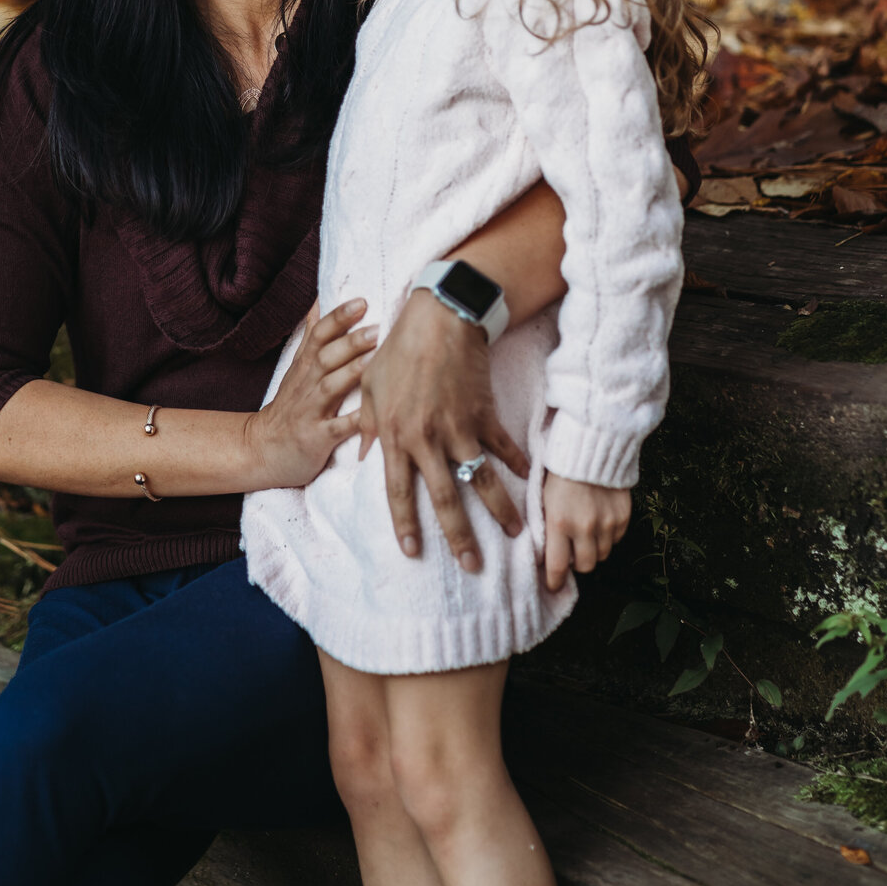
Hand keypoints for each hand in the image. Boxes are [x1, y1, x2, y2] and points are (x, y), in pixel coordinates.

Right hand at [246, 299, 375, 489]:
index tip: (361, 302)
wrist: (261, 451)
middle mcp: (307, 385)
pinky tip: (372, 415)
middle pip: (327, 357)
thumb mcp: (296, 368)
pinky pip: (336, 429)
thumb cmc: (289, 407)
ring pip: (331, 387)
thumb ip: (310, 335)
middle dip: (351, 342)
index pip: (319, 335)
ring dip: (352, 372)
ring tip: (376, 359)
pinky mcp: (315, 439)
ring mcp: (310, 412)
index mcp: (305, 366)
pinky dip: (353, 422)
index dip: (339, 318)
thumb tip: (317, 301)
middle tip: (377, 327)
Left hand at [358, 288, 529, 572]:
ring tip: (514, 536)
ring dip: (500, 511)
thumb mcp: (370, 387)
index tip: (412, 552)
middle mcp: (427, 439)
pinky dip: (517, 464)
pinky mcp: (485, 414)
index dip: (405, 524)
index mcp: (394, 436)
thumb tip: (360, 460)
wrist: (439, 319)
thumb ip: (366, 426)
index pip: (398, 492)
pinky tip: (526, 479)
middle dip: (459, 537)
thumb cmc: (398, 350)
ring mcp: (460, 429)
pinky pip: (503, 447)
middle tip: (472, 566)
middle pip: (445, 499)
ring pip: (482, 481)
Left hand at [542, 472, 630, 592]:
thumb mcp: (544, 498)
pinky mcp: (623, 516)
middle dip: (577, 563)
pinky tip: (600, 520)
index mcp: (559, 522)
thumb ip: (546, 527)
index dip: (555, 581)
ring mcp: (607, 523)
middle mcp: (585, 527)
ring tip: (586, 532)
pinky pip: (617, 539)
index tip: (553, 586)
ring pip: (602, 554)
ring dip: (593, 549)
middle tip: (572, 551)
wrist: (591, 447)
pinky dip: (608, 536)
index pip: (557, 567)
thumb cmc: (560, 471)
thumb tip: (546, 555)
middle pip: (586, 566)